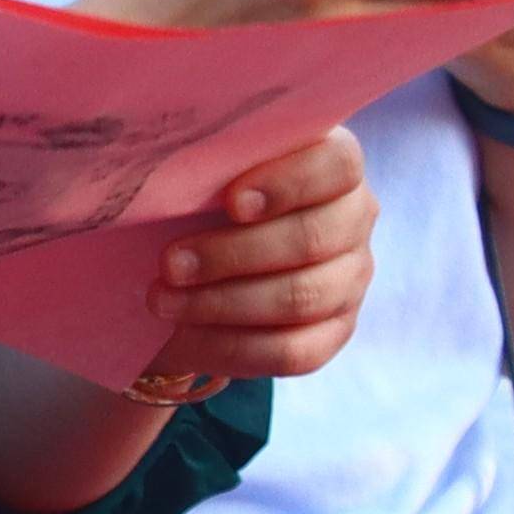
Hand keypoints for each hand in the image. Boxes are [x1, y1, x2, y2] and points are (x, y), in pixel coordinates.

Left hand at [138, 123, 375, 385]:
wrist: (179, 277)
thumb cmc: (189, 210)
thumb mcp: (193, 182)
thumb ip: (202, 167)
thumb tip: (167, 168)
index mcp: (330, 166)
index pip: (338, 163)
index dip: (290, 182)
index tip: (233, 202)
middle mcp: (352, 219)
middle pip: (315, 236)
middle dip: (234, 253)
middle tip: (170, 263)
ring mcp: (349, 278)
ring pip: (303, 296)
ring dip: (223, 302)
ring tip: (161, 299)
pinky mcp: (333, 333)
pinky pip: (294, 350)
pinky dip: (232, 345)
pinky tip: (186, 334)